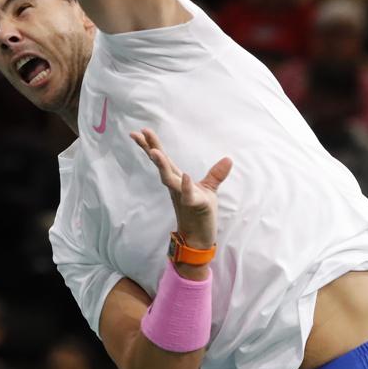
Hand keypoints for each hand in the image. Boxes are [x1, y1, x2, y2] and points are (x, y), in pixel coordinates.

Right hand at [130, 128, 231, 249]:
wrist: (200, 237)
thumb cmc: (201, 213)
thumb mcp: (210, 189)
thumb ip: (216, 174)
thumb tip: (229, 159)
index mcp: (178, 179)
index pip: (163, 159)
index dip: (151, 145)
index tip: (140, 131)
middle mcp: (176, 186)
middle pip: (161, 164)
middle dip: (150, 149)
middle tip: (138, 134)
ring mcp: (182, 195)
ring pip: (169, 179)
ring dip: (162, 166)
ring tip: (155, 152)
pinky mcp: (194, 206)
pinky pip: (188, 196)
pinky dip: (186, 186)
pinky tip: (186, 176)